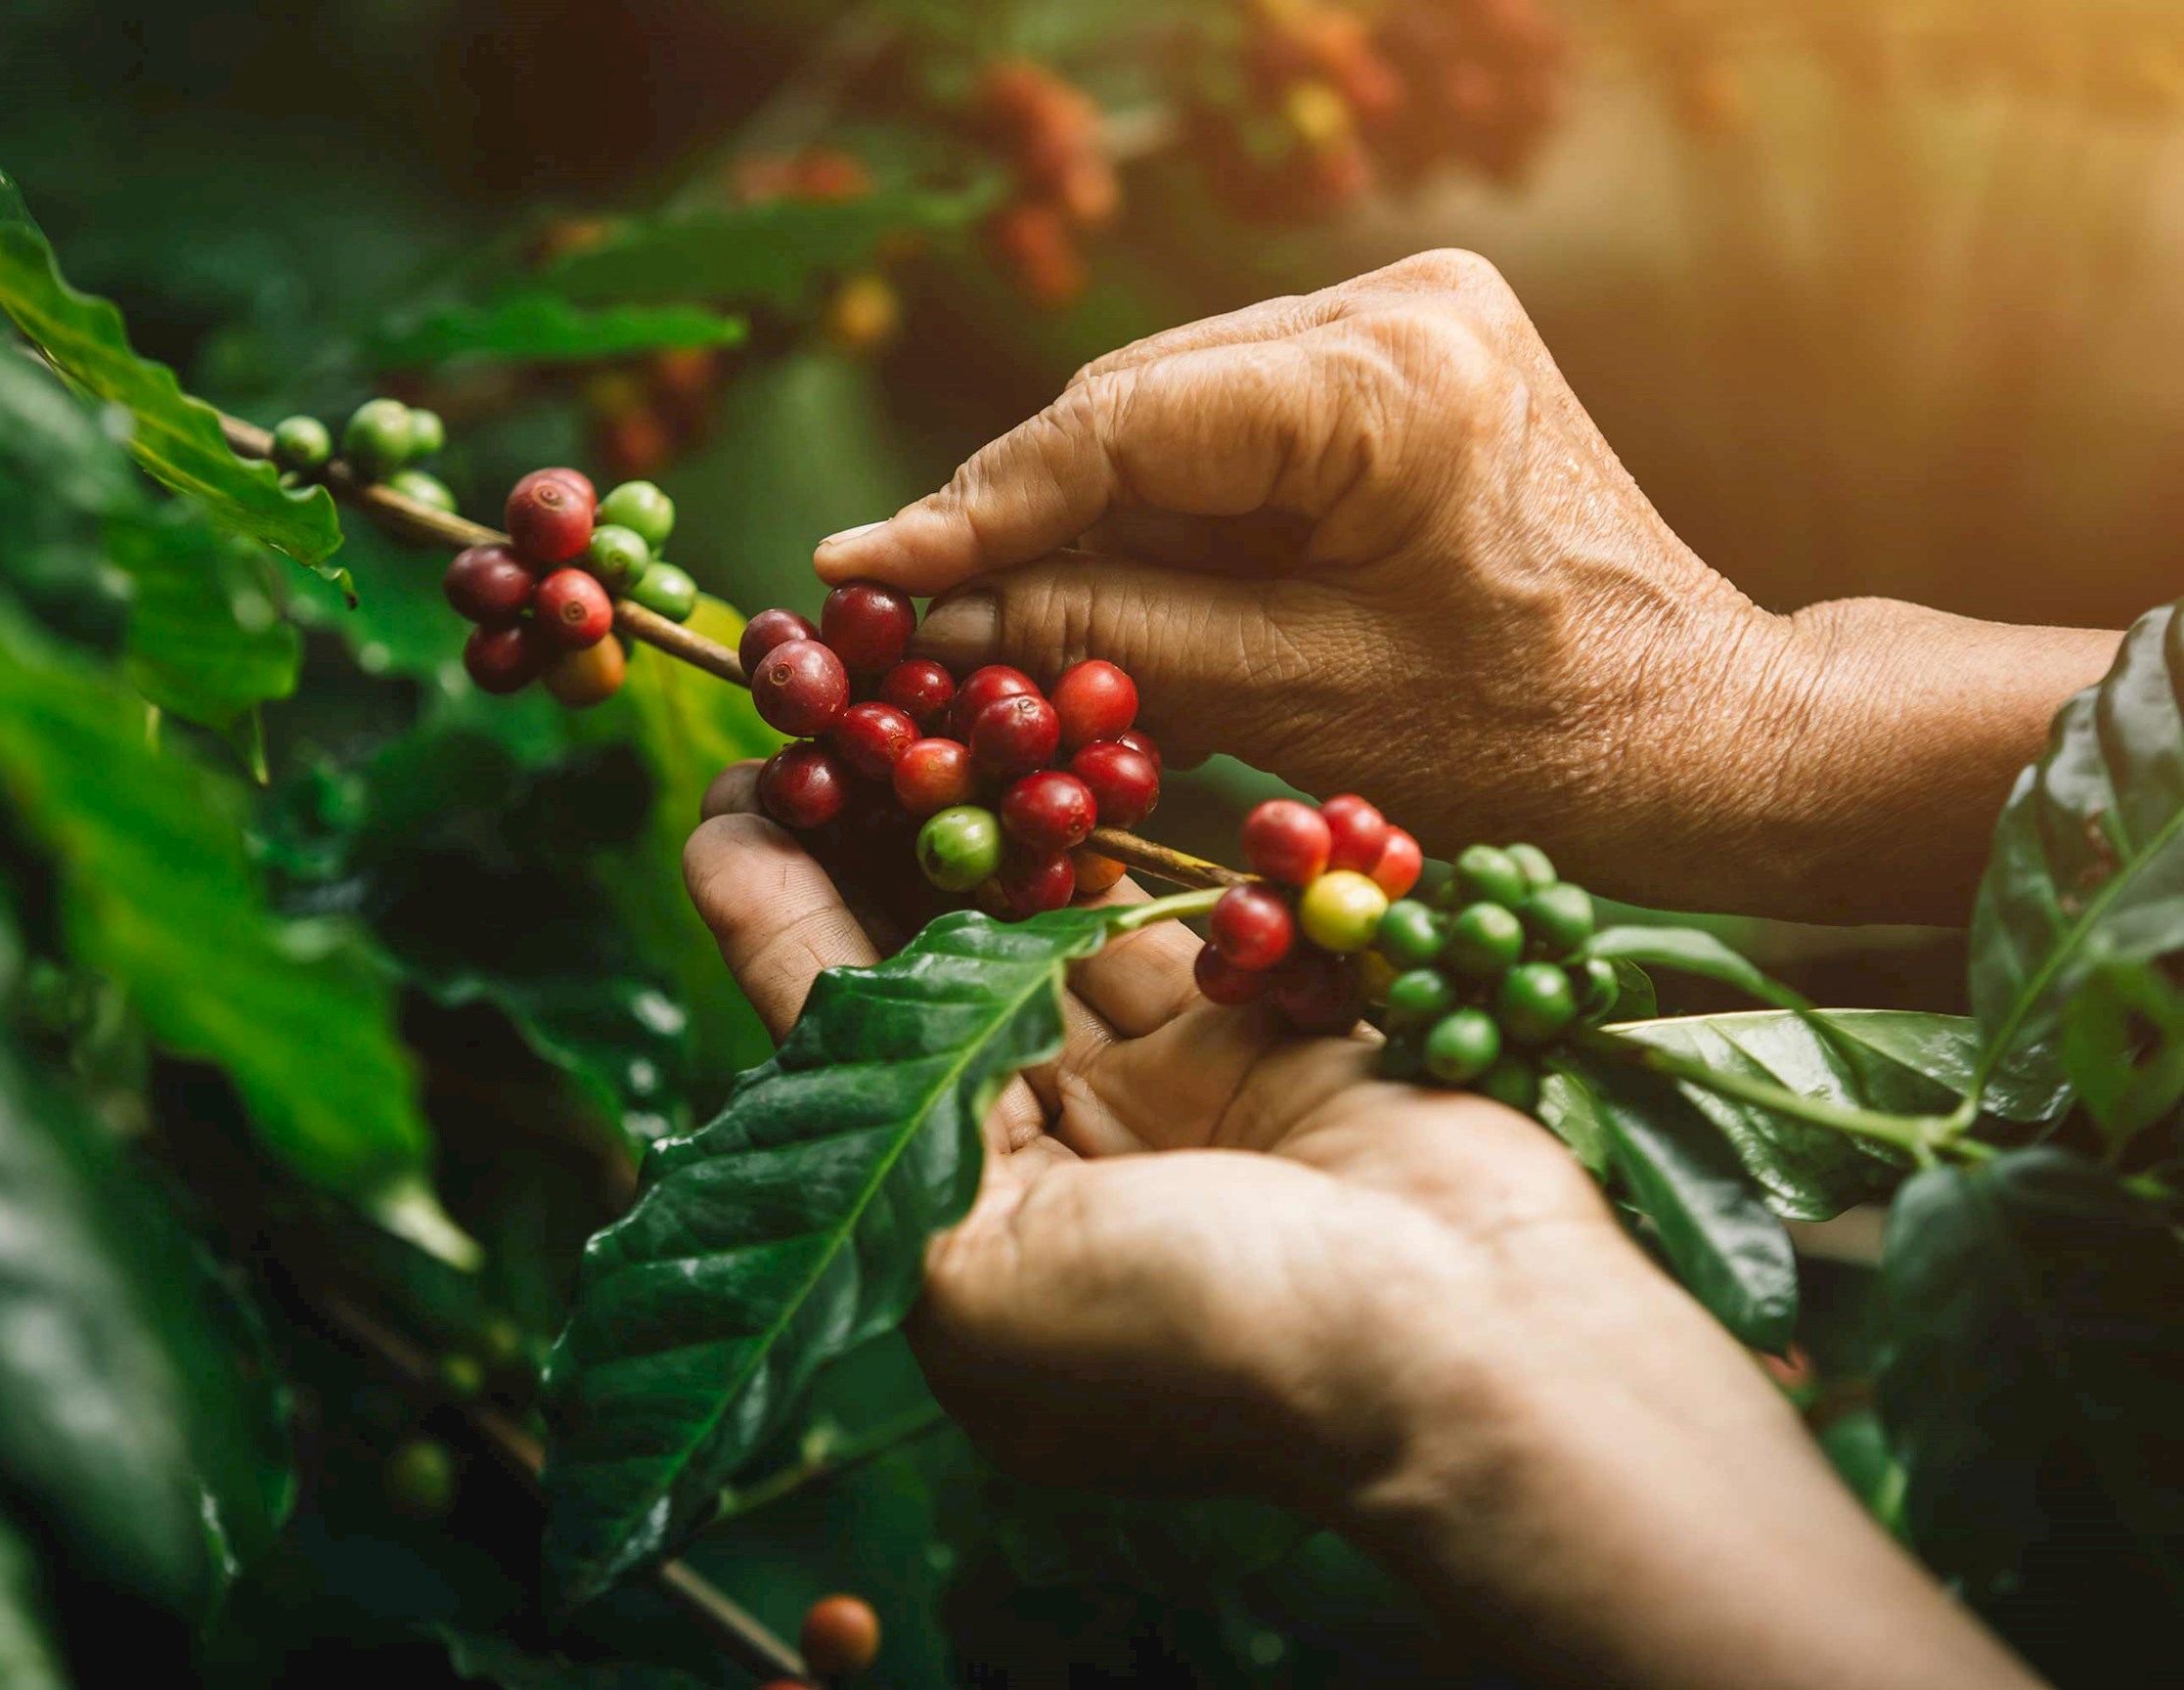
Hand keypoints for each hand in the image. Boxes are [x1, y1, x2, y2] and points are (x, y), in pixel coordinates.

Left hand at [683, 774, 2038, 1688]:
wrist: (1471, 1345)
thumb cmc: (1202, 1339)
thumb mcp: (973, 1267)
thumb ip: (867, 1099)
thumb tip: (761, 944)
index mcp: (953, 1243)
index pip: (837, 1049)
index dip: (773, 915)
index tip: (730, 791)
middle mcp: (1044, 1166)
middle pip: (931, 972)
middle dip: (872, 843)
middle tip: (816, 708)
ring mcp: (1155, 1095)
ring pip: (1040, 924)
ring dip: (980, 815)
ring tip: (907, 697)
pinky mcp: (1252, 1031)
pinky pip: (1159, 913)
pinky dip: (1105, 836)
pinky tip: (1044, 742)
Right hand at [815, 250, 2117, 922]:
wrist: (1694, 727)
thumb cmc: (1530, 741)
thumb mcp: (1299, 704)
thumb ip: (1112, 634)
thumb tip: (943, 609)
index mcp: (1393, 379)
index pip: (1125, 423)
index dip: (978, 505)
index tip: (861, 567)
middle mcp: (1397, 305)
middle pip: (1136, 403)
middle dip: (1020, 512)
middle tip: (903, 610)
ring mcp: (1404, 316)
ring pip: (1169, 410)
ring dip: (1082, 513)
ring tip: (989, 616)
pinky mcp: (1399, 356)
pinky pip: (1227, 426)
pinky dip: (1159, 509)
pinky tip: (1095, 582)